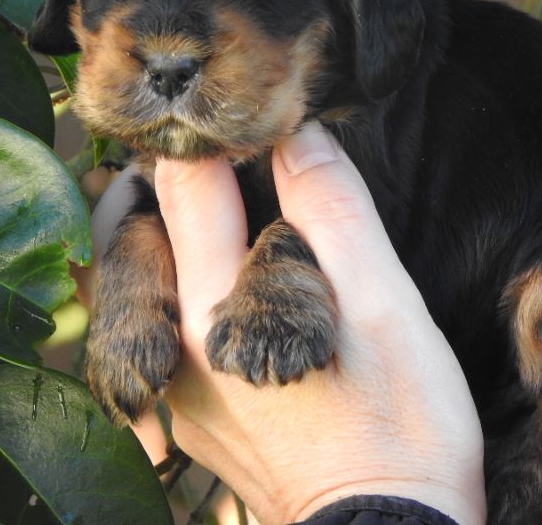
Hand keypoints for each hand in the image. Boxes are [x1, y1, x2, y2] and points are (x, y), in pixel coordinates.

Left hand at [154, 123, 484, 524]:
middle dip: (177, 177)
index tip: (252, 116)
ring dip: (170, 231)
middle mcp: (173, 349)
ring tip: (219, 205)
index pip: (187, 185)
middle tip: (224, 148)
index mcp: (216, 308)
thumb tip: (299, 135)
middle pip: (140, 230)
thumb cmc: (401, 425)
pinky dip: (179, 286)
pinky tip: (223, 281)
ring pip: (142, 282)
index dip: (218, 137)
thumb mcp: (385, 306)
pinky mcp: (190, 416)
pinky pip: (156, 330)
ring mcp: (174, 388)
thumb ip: (334, 213)